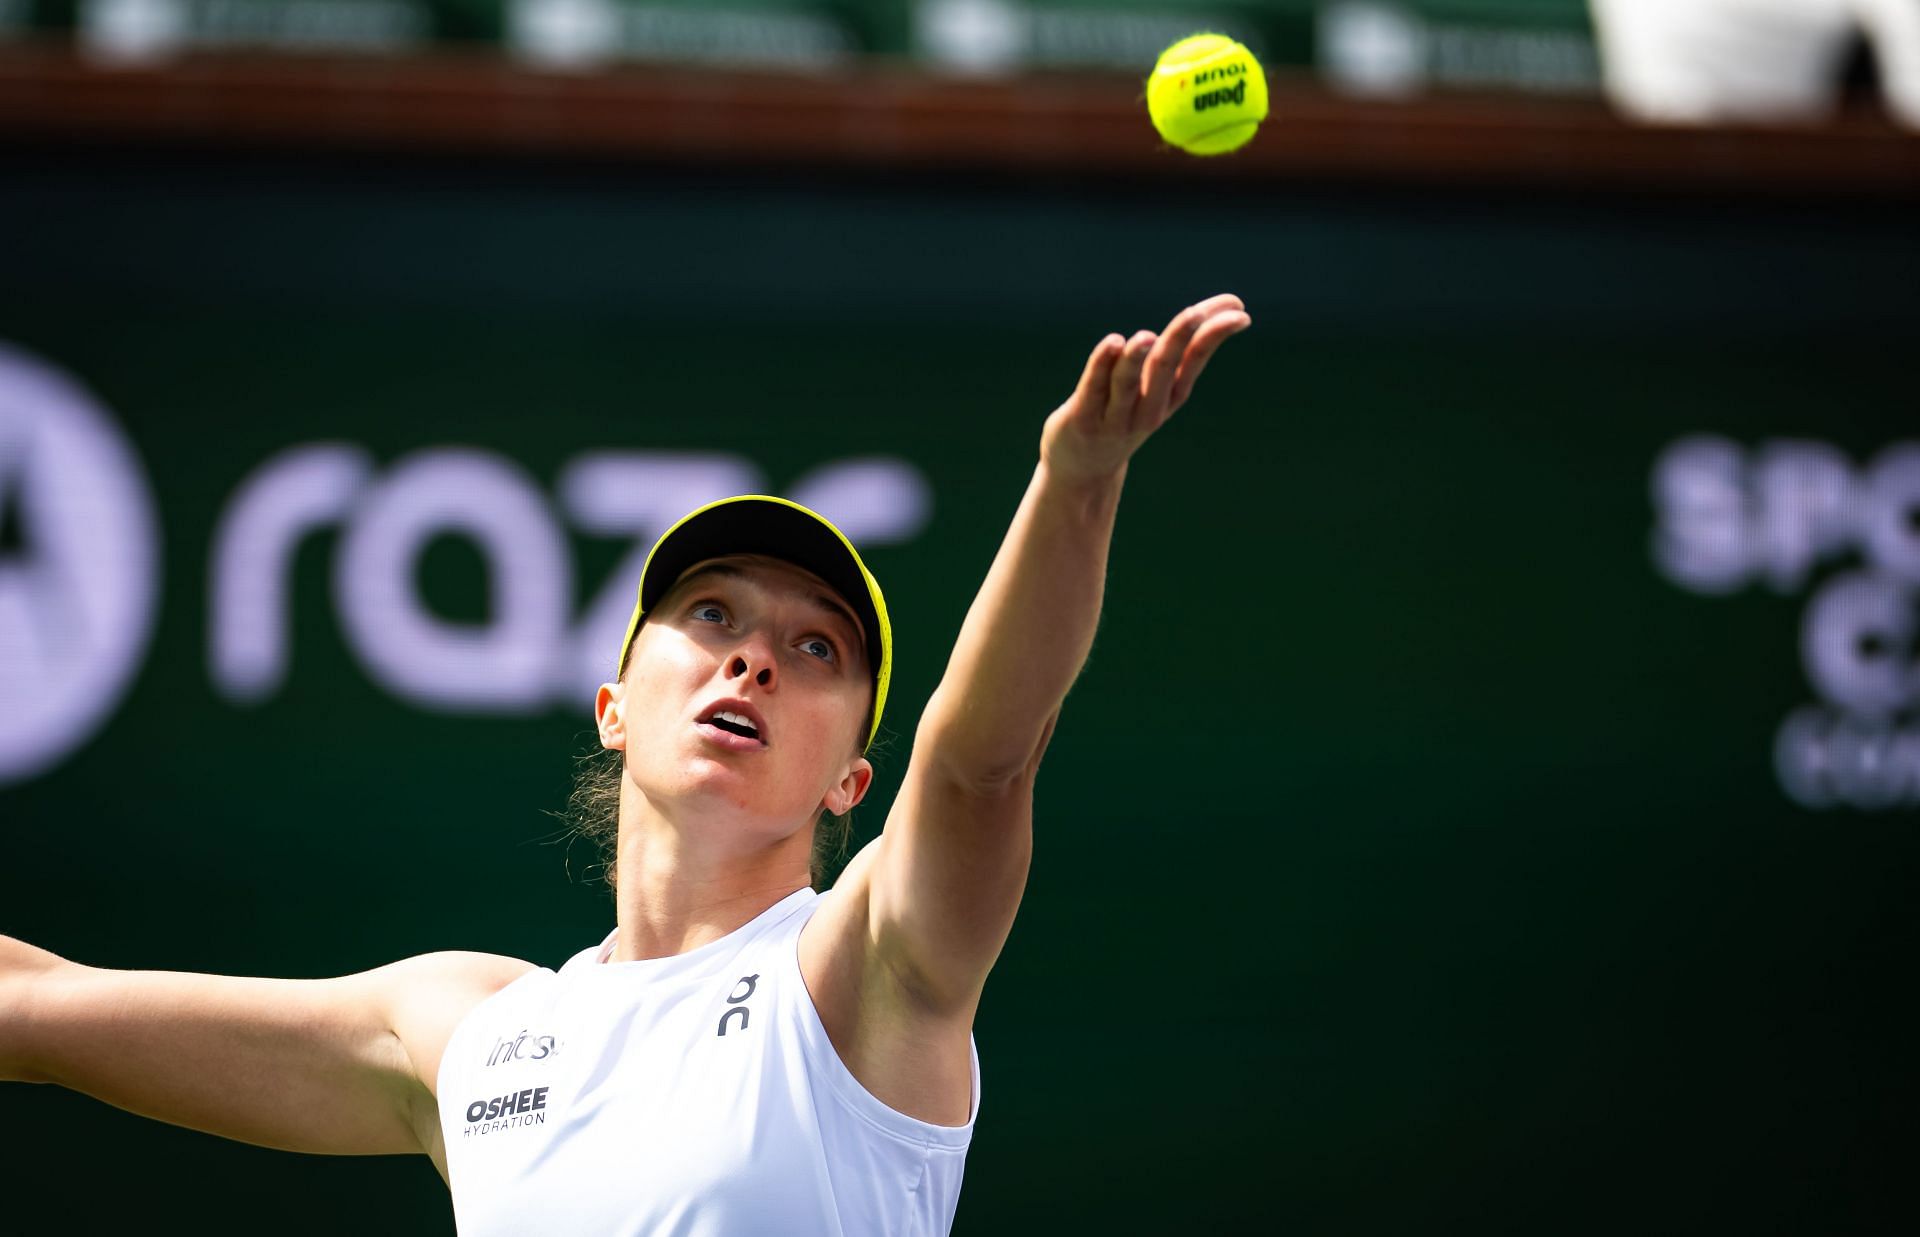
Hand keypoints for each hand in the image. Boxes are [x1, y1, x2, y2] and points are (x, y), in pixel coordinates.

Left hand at [1039, 293, 1250, 483]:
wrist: (1085, 471)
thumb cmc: (1125, 416)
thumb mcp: (1157, 388)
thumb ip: (1177, 352)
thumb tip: (1211, 309)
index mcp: (1170, 396)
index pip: (1195, 359)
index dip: (1214, 334)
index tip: (1239, 311)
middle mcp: (1148, 407)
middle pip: (1165, 368)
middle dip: (1180, 339)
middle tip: (1195, 313)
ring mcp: (1115, 416)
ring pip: (1126, 383)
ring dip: (1136, 360)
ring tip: (1146, 336)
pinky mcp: (1082, 419)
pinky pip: (1093, 388)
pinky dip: (1101, 365)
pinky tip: (1112, 343)